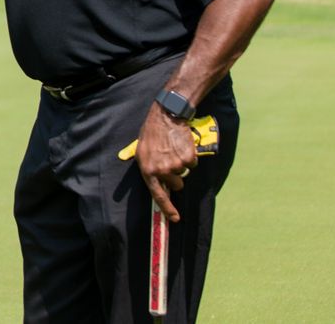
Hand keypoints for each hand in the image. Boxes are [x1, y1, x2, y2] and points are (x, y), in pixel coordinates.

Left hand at [135, 103, 198, 221]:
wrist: (166, 116)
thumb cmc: (152, 132)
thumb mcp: (141, 150)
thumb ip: (148, 167)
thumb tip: (156, 185)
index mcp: (147, 170)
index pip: (157, 195)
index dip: (167, 209)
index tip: (175, 219)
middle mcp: (161, 171)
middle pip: (176, 184)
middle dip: (175, 175)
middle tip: (170, 158)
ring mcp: (175, 165)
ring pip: (184, 172)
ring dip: (181, 163)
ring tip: (173, 147)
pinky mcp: (188, 159)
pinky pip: (192, 163)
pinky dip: (189, 155)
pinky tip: (181, 144)